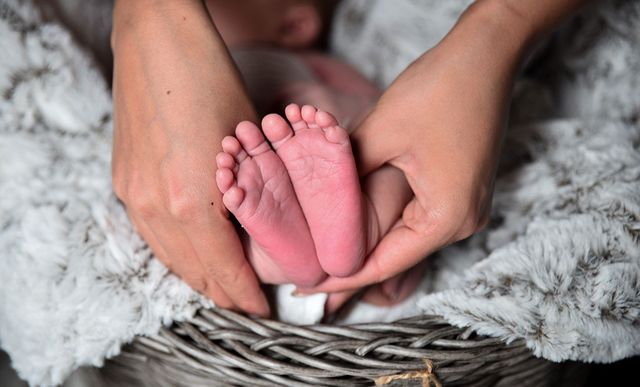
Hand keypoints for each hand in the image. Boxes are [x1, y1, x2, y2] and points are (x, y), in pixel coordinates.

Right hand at [111, 0, 267, 315]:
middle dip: (221, 293)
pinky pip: (150, 233)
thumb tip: (261, 225)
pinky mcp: (123, 179)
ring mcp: (133, 193)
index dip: (243, 293)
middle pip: (192, 270)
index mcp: (192, 199)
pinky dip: (174, 251)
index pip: (223, 267)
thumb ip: (249, 191)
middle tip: (245, 306)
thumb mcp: (246, 142)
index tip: (260, 309)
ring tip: (220, 288)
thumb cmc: (210, 80)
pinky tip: (190, 253)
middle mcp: (156, 205)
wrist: (157, 42)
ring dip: (196, 276)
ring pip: (167, 255)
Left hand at [302, 1, 541, 298]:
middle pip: (397, 255)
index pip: (384, 263)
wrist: (485, 56)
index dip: (342, 277)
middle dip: (352, 263)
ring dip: (369, 241)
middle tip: (309, 274)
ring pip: (407, 236)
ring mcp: (466, 205)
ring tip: (327, 251)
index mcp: (447, 217)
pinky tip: (359, 222)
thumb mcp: (380, 134)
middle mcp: (463, 220)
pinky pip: (419, 216)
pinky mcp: (461, 188)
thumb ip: (347, 174)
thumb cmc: (440, 89)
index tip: (308, 289)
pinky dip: (388, 221)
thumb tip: (318, 198)